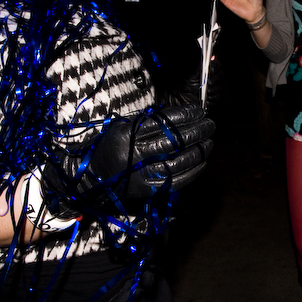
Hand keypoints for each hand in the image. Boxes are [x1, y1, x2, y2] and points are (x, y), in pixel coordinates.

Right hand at [41, 104, 214, 217]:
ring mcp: (141, 175)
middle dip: (197, 132)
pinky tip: (203, 162)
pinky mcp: (147, 190)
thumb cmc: (112, 145)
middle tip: (211, 125)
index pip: (163, 122)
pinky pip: (176, 181)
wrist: (91, 176)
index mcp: (126, 134)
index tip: (199, 110)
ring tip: (210, 142)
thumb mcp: (123, 126)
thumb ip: (149, 120)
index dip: (185, 115)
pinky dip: (193, 172)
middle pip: (174, 142)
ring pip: (179, 163)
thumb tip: (183, 113)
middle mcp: (134, 154)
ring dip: (199, 151)